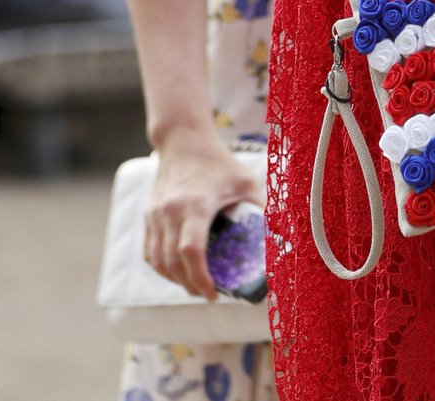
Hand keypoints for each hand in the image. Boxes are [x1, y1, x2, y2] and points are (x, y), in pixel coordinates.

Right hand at [142, 130, 262, 299]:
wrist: (183, 140)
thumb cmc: (218, 162)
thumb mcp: (245, 181)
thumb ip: (263, 208)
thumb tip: (285, 237)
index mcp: (195, 204)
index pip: (191, 250)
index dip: (200, 278)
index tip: (213, 294)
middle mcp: (170, 211)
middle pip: (173, 262)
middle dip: (189, 285)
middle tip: (208, 294)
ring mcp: (155, 214)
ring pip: (158, 260)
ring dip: (175, 279)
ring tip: (195, 286)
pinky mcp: (149, 215)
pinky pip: (149, 251)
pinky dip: (161, 267)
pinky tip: (177, 272)